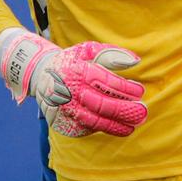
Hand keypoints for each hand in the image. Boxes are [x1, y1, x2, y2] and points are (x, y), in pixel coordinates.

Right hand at [0, 28, 146, 137]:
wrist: (39, 74)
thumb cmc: (72, 62)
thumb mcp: (88, 50)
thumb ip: (112, 54)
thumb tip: (136, 60)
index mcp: (78, 71)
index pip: (107, 82)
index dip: (126, 89)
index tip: (140, 92)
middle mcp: (70, 91)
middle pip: (103, 105)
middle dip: (125, 111)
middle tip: (142, 112)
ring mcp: (65, 108)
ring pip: (94, 121)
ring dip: (116, 126)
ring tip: (131, 127)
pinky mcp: (62, 121)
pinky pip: (85, 128)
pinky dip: (101, 129)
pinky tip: (115, 128)